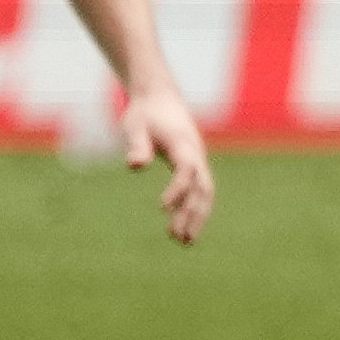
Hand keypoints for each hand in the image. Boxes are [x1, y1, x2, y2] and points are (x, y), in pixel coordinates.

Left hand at [118, 85, 215, 241]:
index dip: (177, 190)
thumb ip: (137, 145)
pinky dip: (194, 209)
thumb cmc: (145, 111)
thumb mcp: (135, 125)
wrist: (159, 96)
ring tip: (184, 242)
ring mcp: (197, 160)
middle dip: (193, 213)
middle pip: (203, 188)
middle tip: (179, 238)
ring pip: (204, 193)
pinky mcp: (192, 165)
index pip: (187, 170)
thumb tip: (134, 166)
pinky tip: (183, 228)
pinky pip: (198, 191)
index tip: (161, 208)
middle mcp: (196, 154)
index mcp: (183, 144)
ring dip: (197, 217)